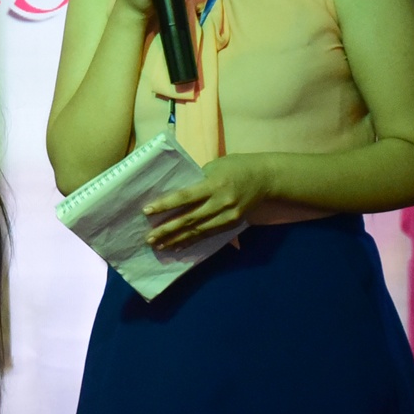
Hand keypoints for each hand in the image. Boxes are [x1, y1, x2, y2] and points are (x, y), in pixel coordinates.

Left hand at [143, 153, 267, 248]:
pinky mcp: (232, 223)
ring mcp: (228, 215)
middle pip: (190, 218)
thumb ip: (196, 180)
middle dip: (168, 229)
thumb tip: (174, 195)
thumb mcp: (214, 166)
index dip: (165, 205)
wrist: (266, 177)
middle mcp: (221, 202)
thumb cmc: (236, 166)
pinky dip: (192, 241)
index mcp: (214, 184)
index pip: (185, 196)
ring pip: (198, 230)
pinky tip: (178, 247)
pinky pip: (209, 234)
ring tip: (159, 245)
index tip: (147, 212)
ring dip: (177, 239)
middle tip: (149, 238)